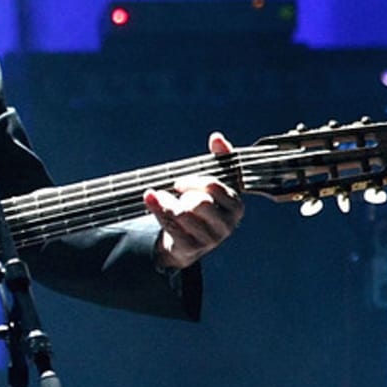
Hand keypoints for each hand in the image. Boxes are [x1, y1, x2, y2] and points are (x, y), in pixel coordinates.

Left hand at [145, 131, 244, 269]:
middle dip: (183, 193)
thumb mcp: (213, 183)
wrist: (187, 241)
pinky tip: (150, 201)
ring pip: (183, 214)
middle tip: (175, 190)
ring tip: (163, 198)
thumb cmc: (203, 206)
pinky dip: (157, 210)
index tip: (180, 182)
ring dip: (167, 202)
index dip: (194, 181)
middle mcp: (226, 225)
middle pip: (200, 202)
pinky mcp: (192, 248)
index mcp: (235, 206)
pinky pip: (171, 226)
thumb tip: (217, 137)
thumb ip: (219, 159)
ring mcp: (210, 239)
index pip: (214, 187)